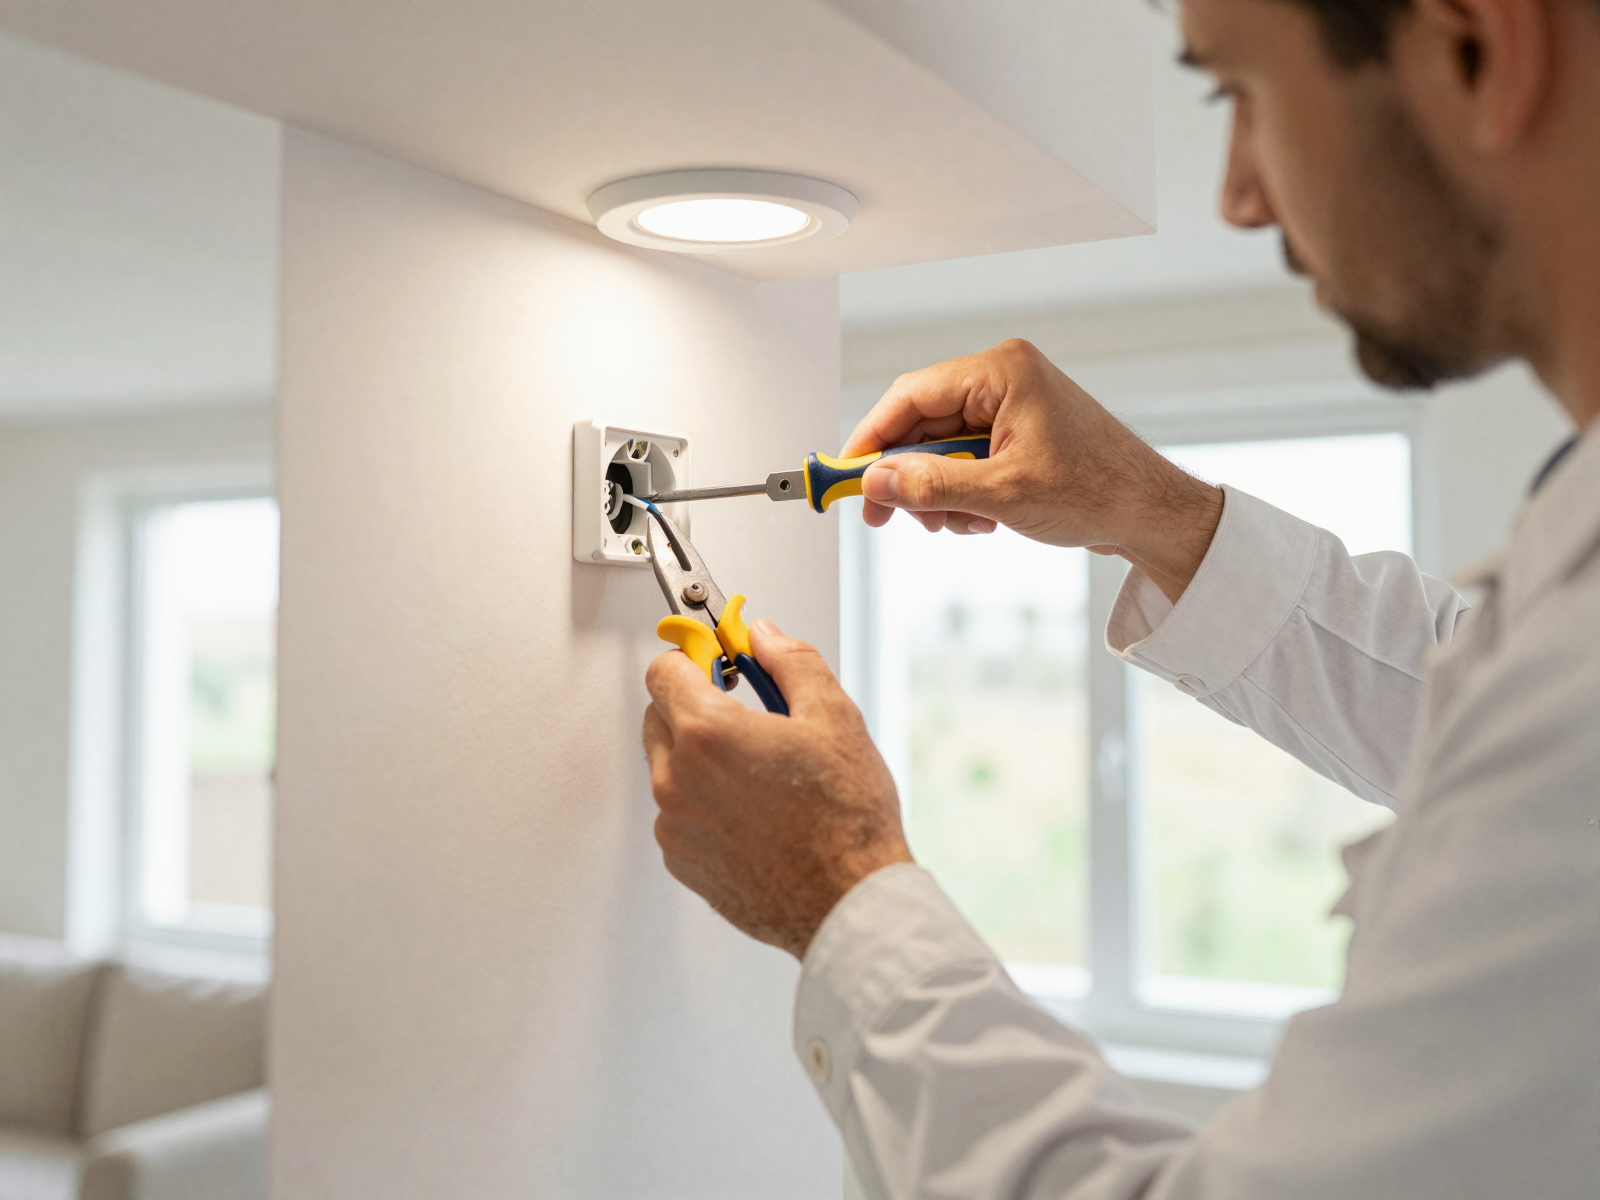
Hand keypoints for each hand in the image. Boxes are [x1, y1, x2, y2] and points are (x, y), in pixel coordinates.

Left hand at [642, 620, 911, 957]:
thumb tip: (764, 636)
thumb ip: (791, 661)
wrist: (849, 901)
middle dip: (695, 706)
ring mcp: (674, 825)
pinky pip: (678, 813)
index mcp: (708, 733)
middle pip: (659, 716)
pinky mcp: (681, 861)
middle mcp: (677, 778)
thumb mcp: (834, 717)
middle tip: (747, 717)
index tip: (716, 664)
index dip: (693, 660)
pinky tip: (754, 813)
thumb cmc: (846, 818)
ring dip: (699, 759)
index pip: (663, 670)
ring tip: (761, 774)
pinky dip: (703, 804)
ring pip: (668, 768)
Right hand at [844, 339, 1223, 601]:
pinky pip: (965, 457)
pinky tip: (984, 517)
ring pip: (940, 446)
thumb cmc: (1100, 490)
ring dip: (938, 491)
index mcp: (1002, 371)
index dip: (870, 437)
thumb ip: (932, 486)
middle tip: (887, 517)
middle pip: (921, 422)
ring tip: (959, 522)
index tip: (845, 475)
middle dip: (907, 475)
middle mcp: (1004, 378)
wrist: (1152, 514)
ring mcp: (1012, 404)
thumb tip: (876, 483)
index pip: (910, 394)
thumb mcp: (1004, 495)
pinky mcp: (1018, 431)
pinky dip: (962, 492)